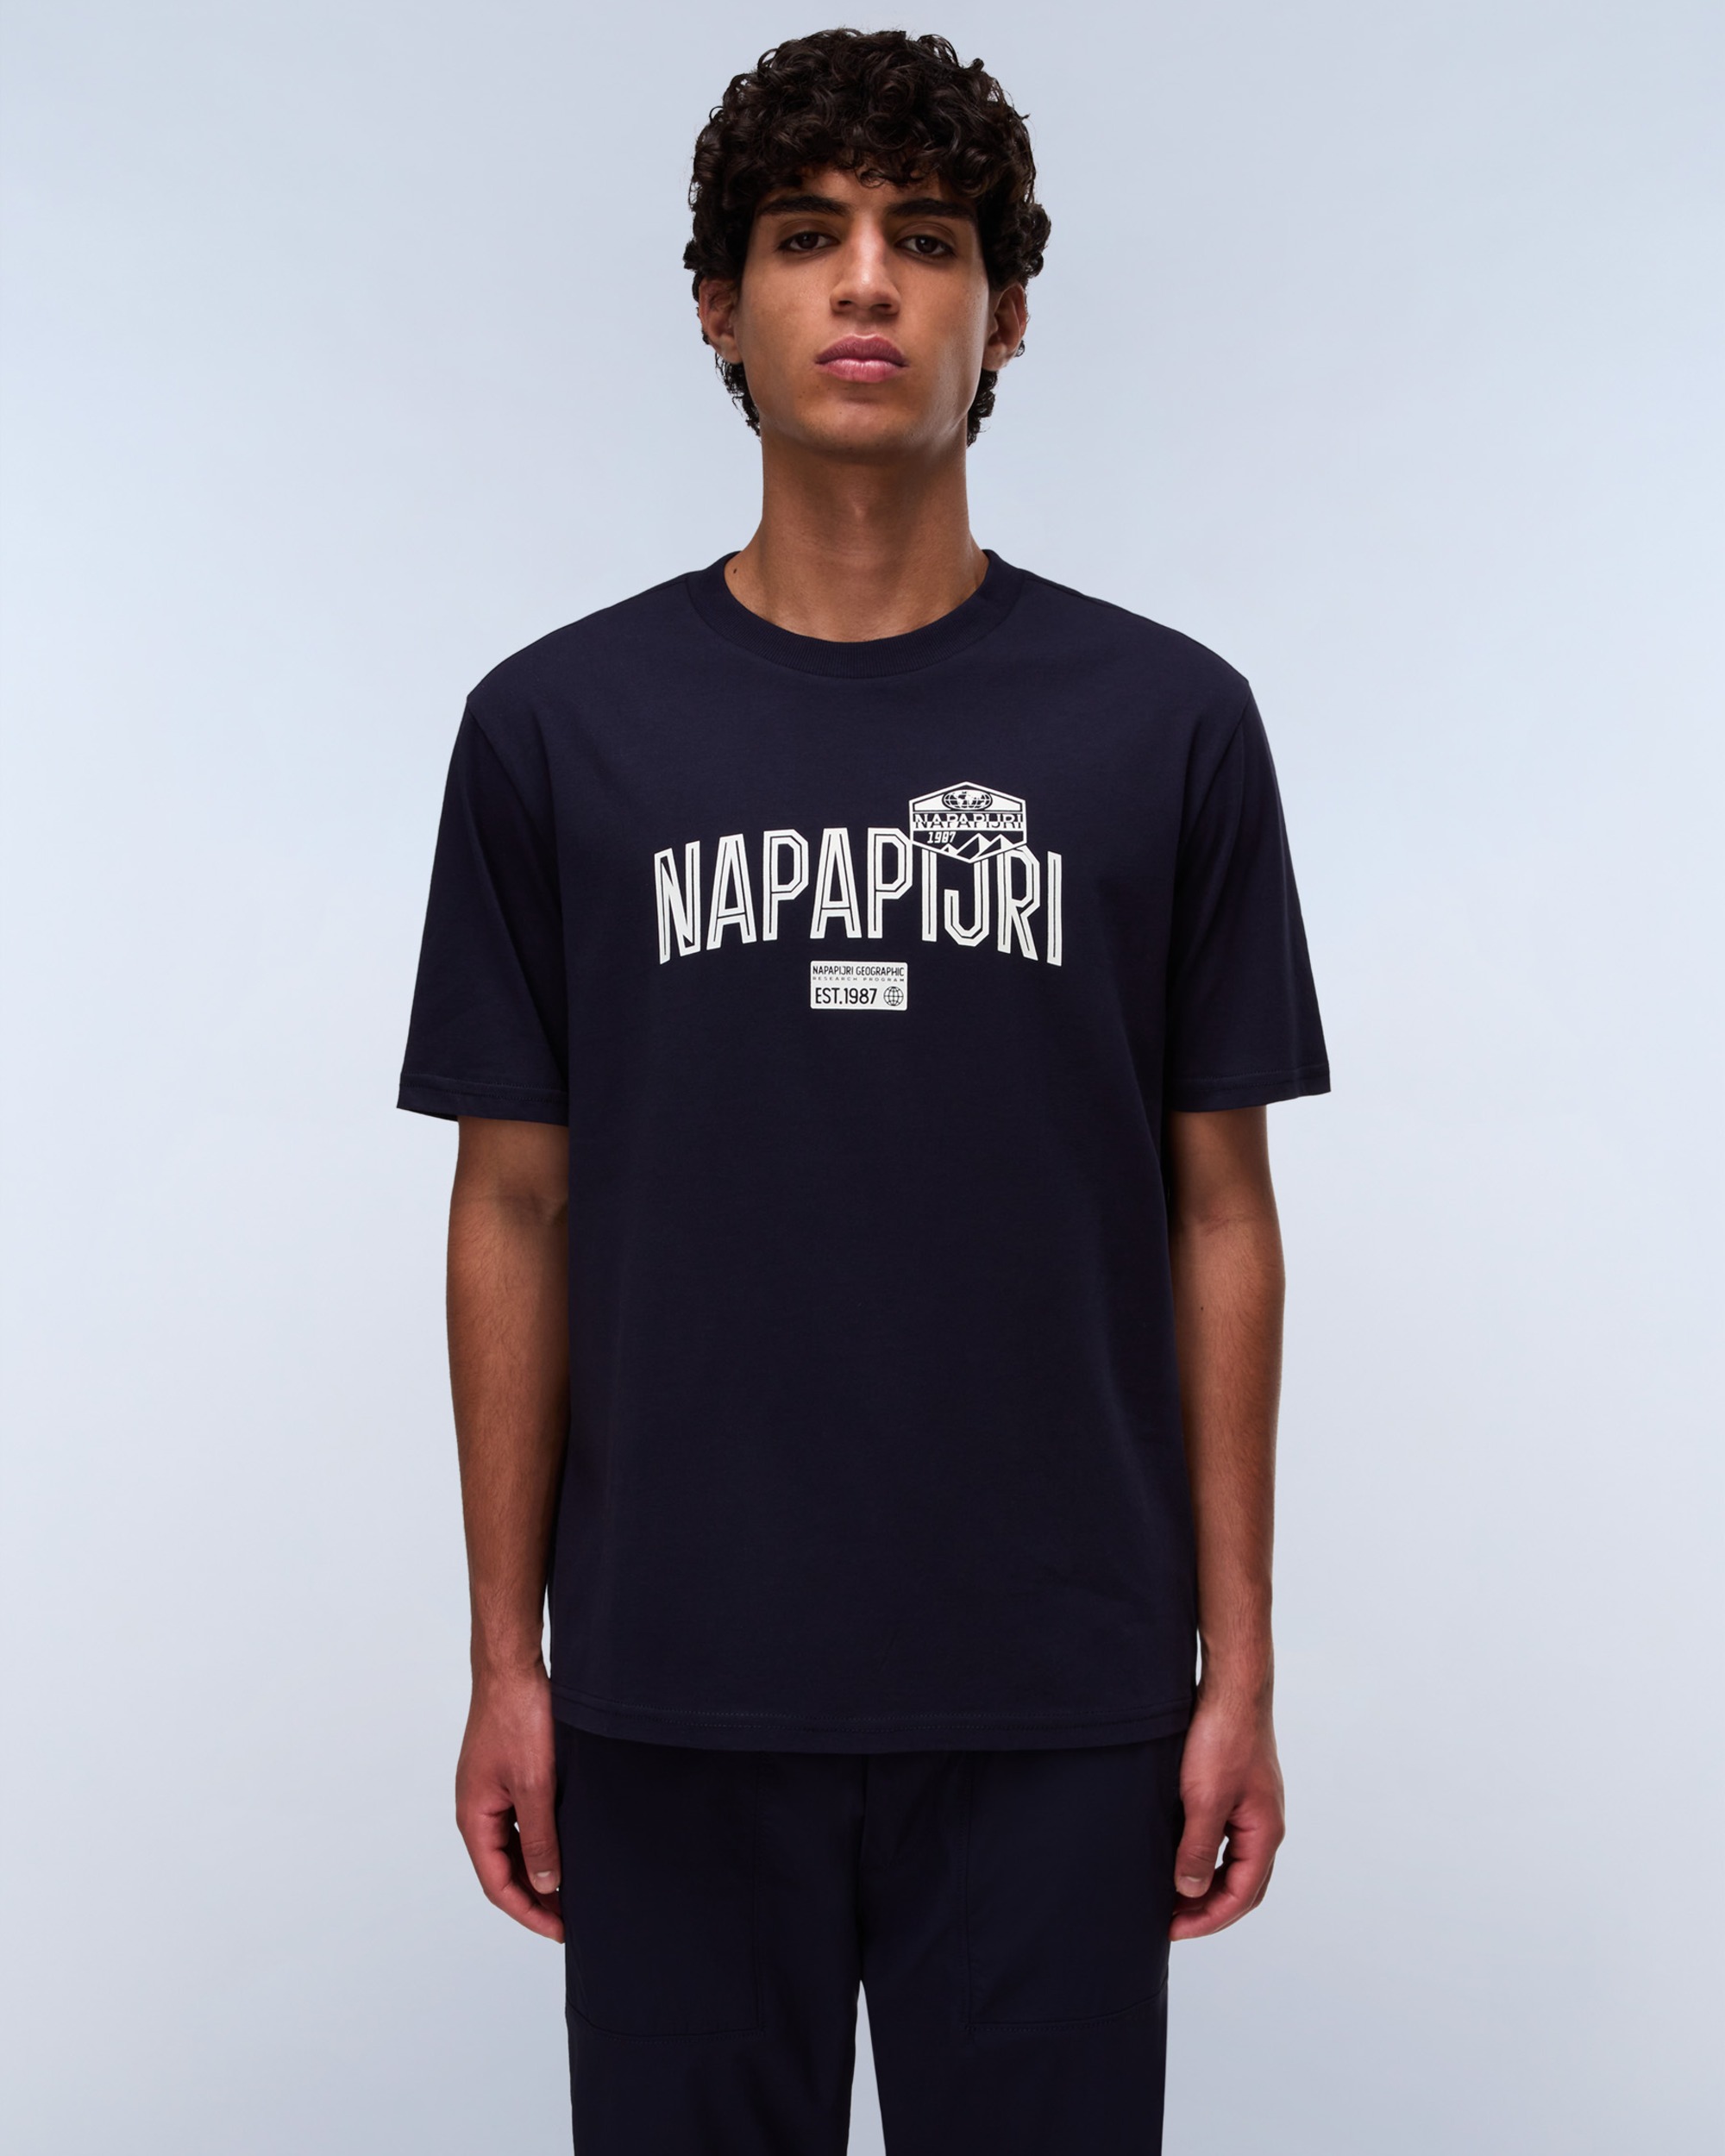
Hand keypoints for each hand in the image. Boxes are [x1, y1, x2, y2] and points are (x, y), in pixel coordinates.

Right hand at [455, 1659, 563, 1941]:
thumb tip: (544, 1884)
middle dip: (534, 1897)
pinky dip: (538, 1840)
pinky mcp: (504, 1775)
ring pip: (511, 1846)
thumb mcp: (534, 1784)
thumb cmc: (517, 1718)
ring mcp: (489, 1792)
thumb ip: (538, 1837)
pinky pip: (518, 1821)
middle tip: (570, 1917)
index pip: (497, 1883)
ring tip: (570, 1888)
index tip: (558, 1930)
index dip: (528, 1912)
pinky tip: (563, 1844)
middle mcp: (476, 1809)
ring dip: (537, 1869)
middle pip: (502, 1869)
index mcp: (474, 1817)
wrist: (512, 1667)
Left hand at [1169, 1687, 1284, 1940]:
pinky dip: (1205, 1856)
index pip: (1241, 1895)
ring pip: (1234, 1862)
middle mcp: (1265, 1824)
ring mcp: (1254, 1807)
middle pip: (1242, 1885)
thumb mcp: (1203, 1799)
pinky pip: (1226, 1837)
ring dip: (1206, 1884)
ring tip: (1171, 1896)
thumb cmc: (1223, 1738)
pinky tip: (1180, 1853)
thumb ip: (1197, 1849)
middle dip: (1209, 1909)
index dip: (1207, 1919)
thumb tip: (1189, 1893)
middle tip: (1171, 1922)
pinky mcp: (1238, 1790)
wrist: (1231, 1686)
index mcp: (1264, 1833)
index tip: (1172, 1930)